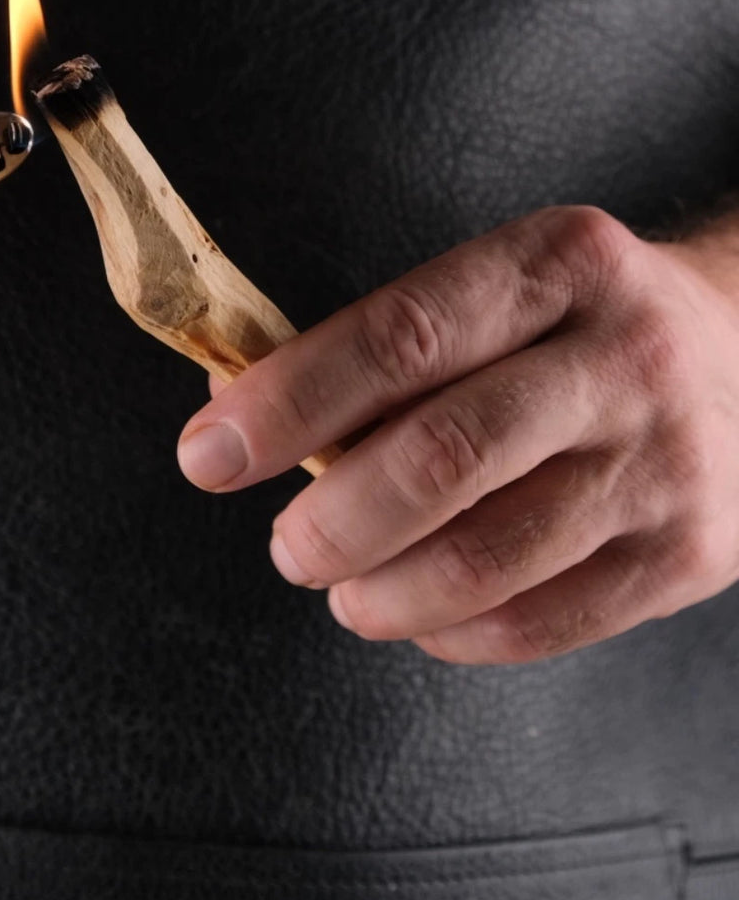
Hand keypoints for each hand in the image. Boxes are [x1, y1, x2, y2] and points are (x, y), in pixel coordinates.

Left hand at [177, 205, 738, 663]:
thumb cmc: (577, 328)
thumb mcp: (498, 291)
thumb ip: (379, 348)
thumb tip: (234, 407)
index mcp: (556, 264)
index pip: (402, 337)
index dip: (290, 402)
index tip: (209, 454)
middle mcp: (623, 356)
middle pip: (444, 455)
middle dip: (333, 519)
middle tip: (289, 545)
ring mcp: (666, 460)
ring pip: (490, 558)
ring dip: (384, 591)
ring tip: (343, 589)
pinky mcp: (690, 554)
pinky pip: (543, 622)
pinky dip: (454, 634)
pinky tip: (422, 615)